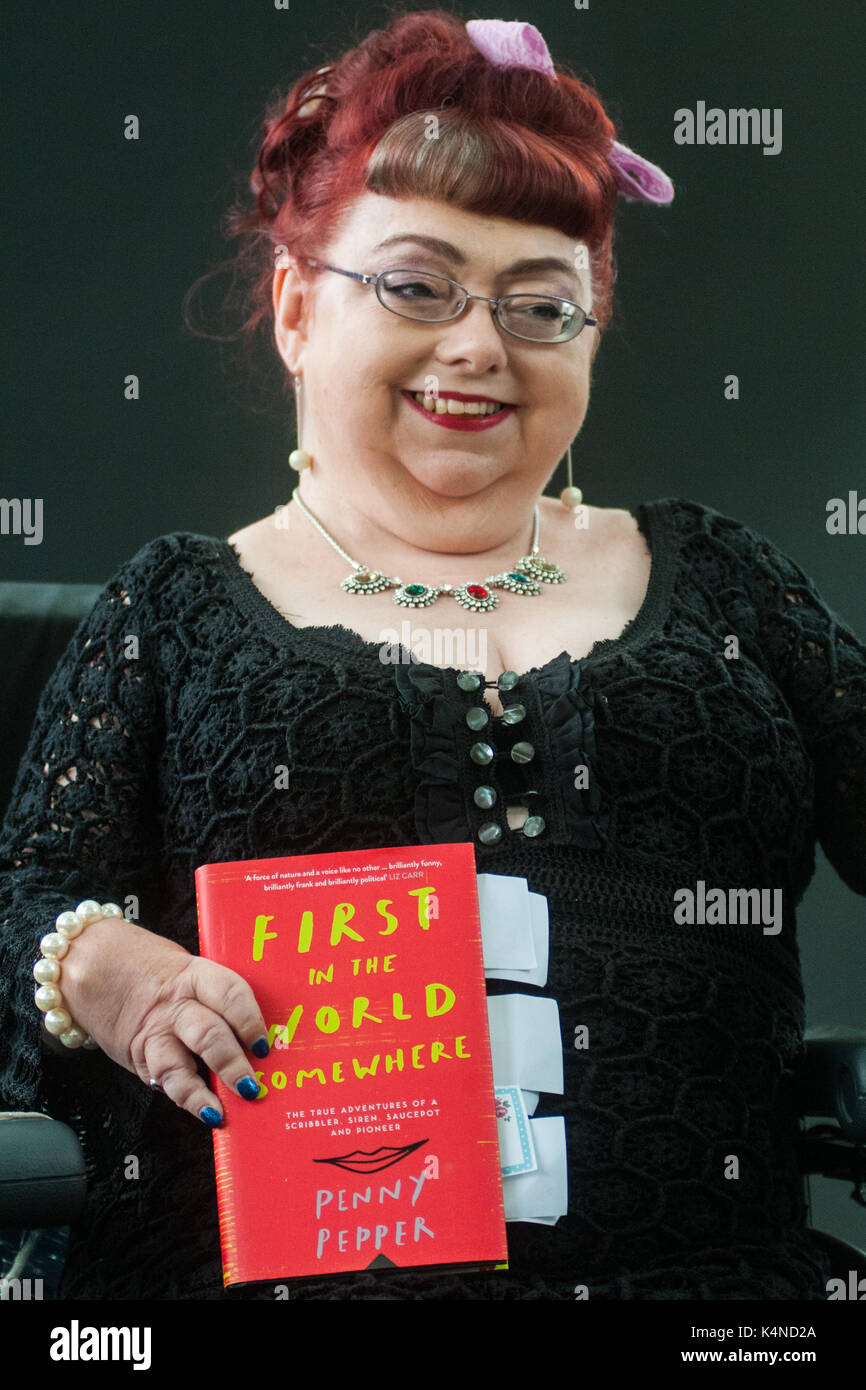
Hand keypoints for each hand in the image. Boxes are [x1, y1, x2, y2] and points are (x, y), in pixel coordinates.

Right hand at [59, 915, 267, 1124]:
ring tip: (221, 1111)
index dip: (250, 1021)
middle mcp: (175, 1005)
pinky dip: (185, 1099)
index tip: (264, 1046)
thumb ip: (218, 998)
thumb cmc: (157, 970)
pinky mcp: (139, 1055)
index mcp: (195, 975)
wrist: (97, 965)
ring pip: (177, 1066)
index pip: (229, 994)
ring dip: (202, 1092)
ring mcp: (154, 1033)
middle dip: (232, 1064)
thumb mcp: (190, 971)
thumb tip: (261, 1036)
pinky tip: (204, 1111)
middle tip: (252, 1087)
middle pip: (208, 1034)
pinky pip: (163, 1081)